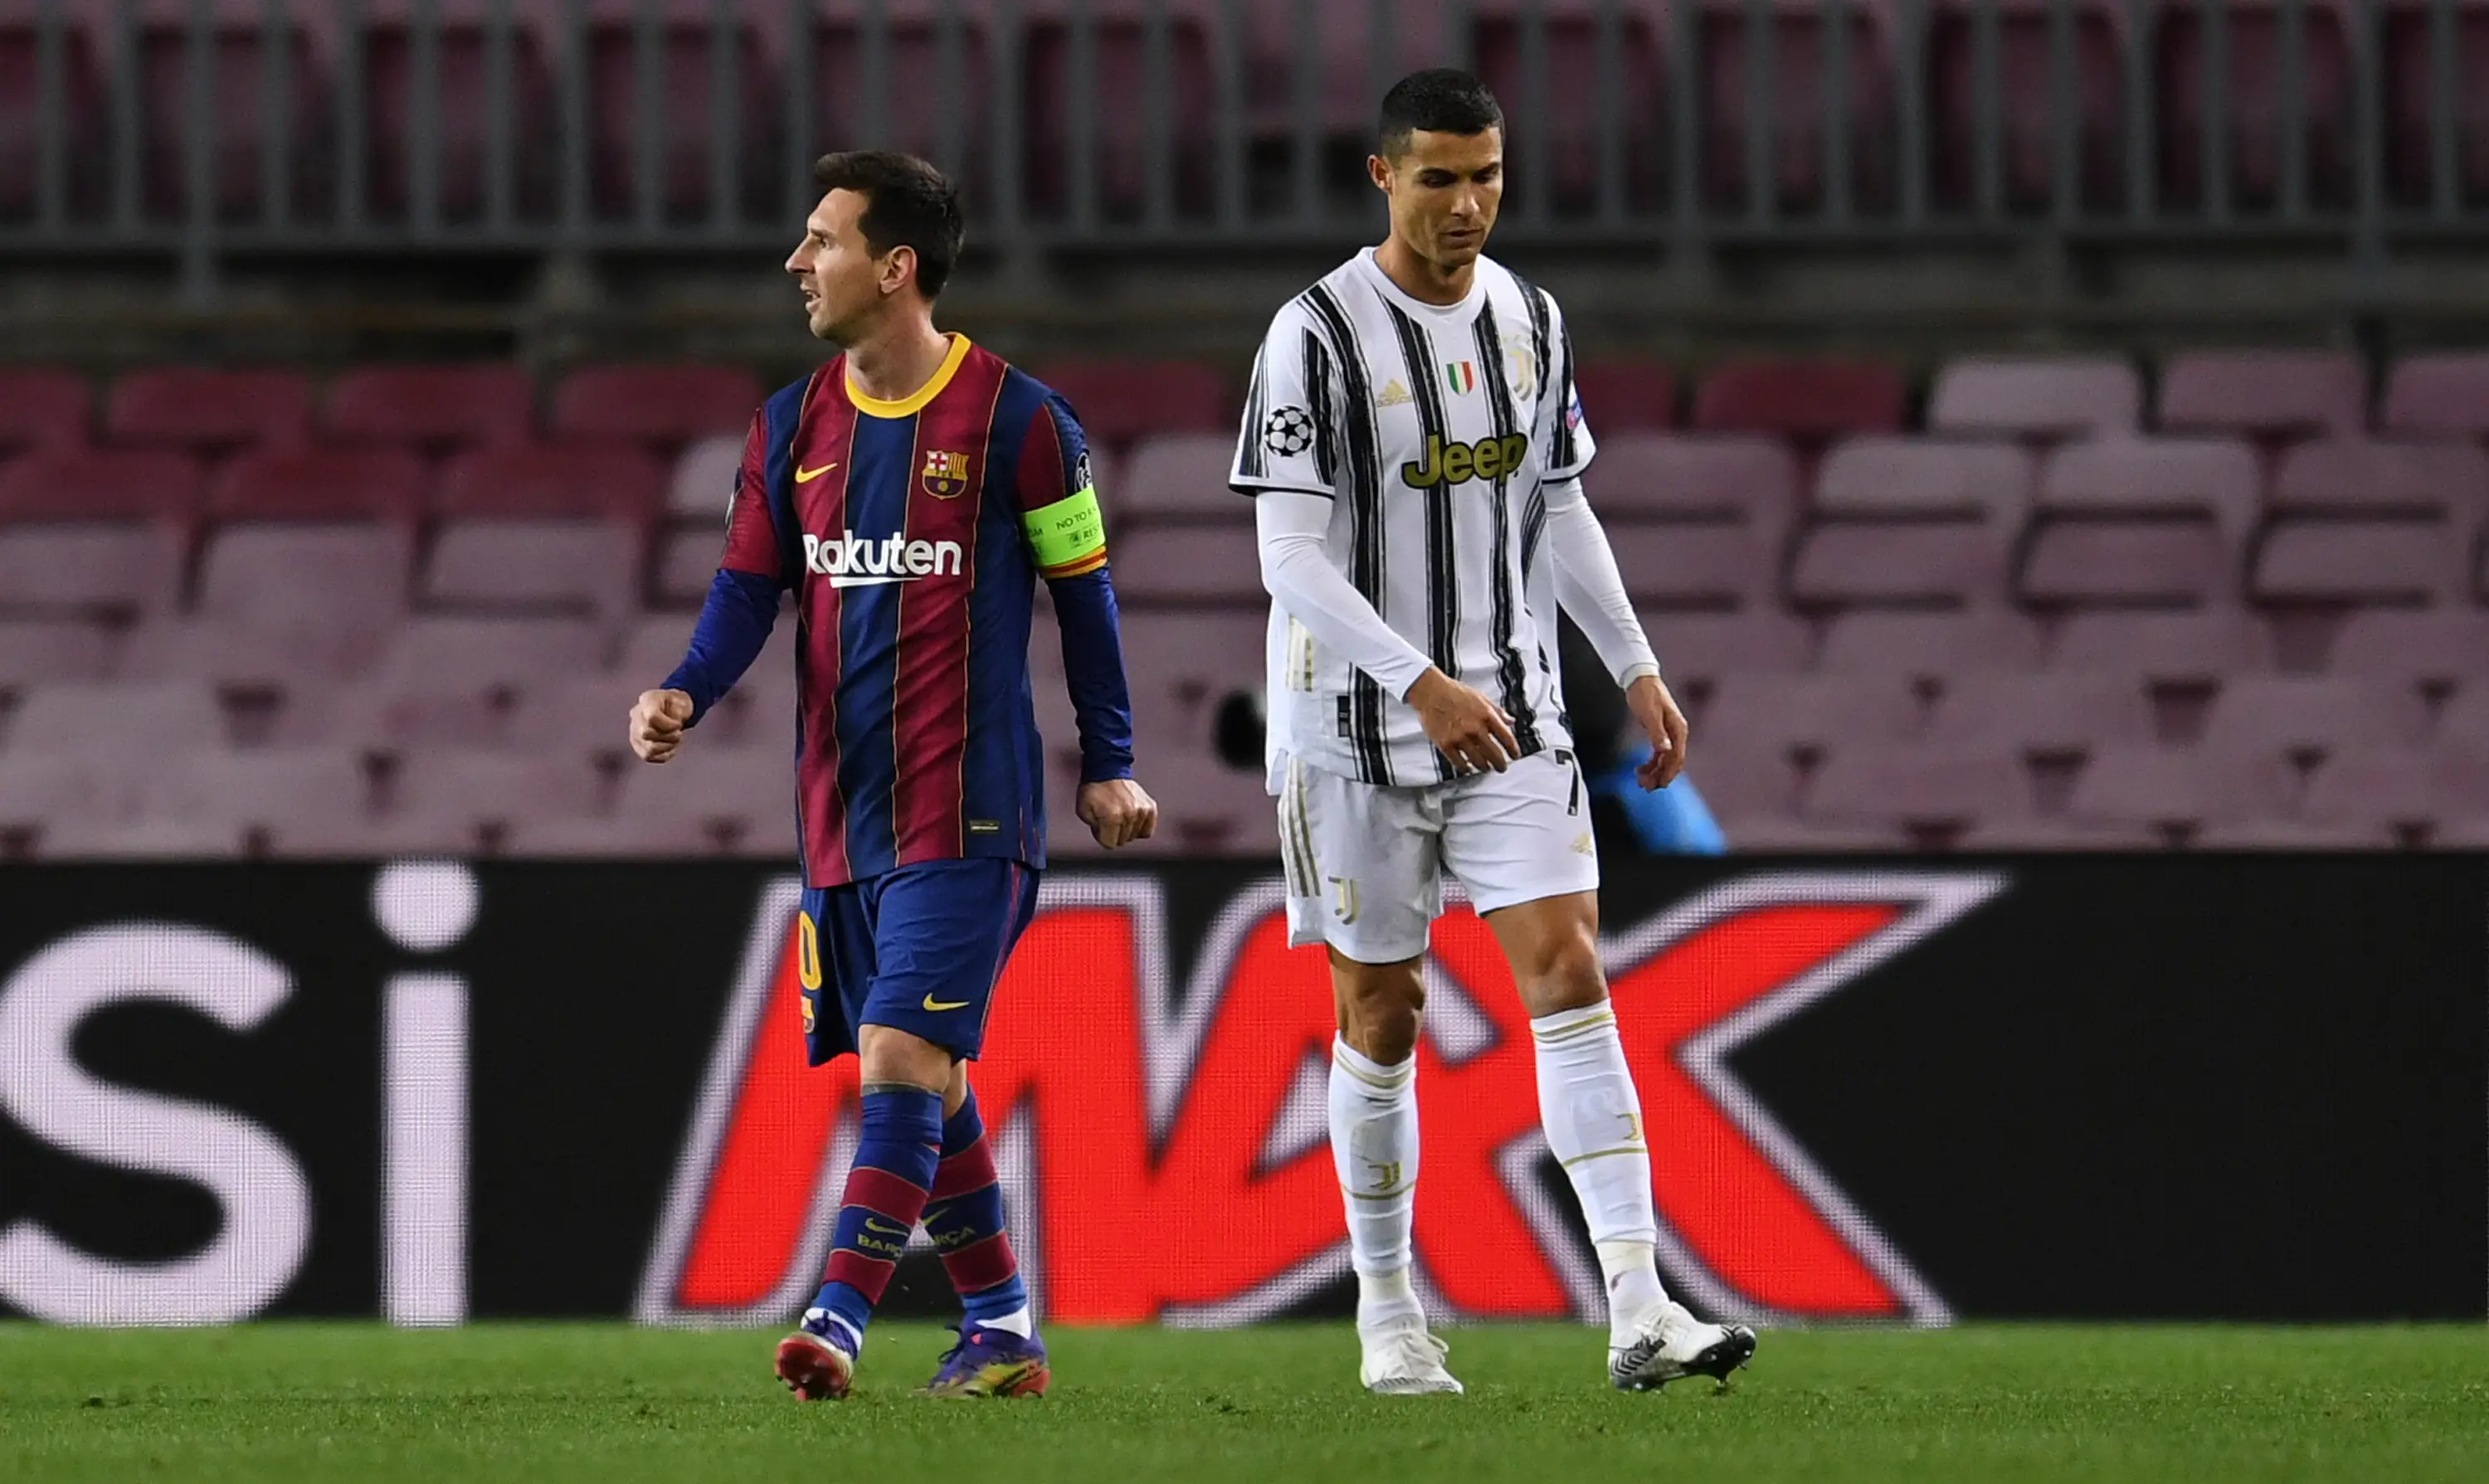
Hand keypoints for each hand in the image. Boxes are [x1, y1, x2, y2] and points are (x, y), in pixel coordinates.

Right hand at [630, 689, 694, 762]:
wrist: (672, 708)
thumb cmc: (676, 704)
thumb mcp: (682, 700)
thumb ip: (678, 711)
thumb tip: (673, 727)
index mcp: (647, 700)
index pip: (651, 717)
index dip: (668, 725)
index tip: (678, 725)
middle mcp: (636, 715)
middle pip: (645, 734)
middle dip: (668, 737)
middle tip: (678, 734)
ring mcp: (634, 731)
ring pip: (647, 748)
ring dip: (667, 747)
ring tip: (675, 741)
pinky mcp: (637, 744)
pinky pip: (648, 756)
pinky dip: (663, 755)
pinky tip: (670, 748)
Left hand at [1078, 778, 1158, 847]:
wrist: (1107, 770)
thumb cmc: (1095, 788)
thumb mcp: (1084, 811)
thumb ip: (1094, 828)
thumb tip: (1104, 836)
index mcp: (1112, 817)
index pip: (1110, 844)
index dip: (1102, 837)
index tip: (1101, 829)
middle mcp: (1129, 815)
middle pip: (1122, 841)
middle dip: (1113, 833)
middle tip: (1109, 821)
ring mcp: (1141, 811)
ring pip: (1135, 836)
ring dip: (1127, 830)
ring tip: (1120, 817)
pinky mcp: (1150, 807)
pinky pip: (1148, 829)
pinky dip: (1140, 828)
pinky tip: (1132, 821)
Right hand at [1406, 667, 1519, 773]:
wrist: (1430, 692)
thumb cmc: (1455, 693)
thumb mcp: (1481, 698)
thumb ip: (1497, 711)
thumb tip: (1510, 721)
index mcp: (1486, 716)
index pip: (1506, 738)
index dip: (1513, 750)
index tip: (1515, 756)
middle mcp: (1475, 728)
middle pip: (1494, 754)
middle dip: (1501, 764)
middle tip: (1502, 768)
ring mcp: (1460, 738)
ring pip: (1478, 761)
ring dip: (1484, 767)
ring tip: (1485, 768)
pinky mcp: (1445, 745)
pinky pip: (1459, 763)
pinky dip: (1465, 768)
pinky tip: (1468, 768)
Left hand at [1624, 673, 1688, 788]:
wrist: (1639, 678)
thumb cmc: (1646, 693)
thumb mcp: (1650, 714)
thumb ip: (1657, 733)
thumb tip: (1665, 750)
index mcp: (1678, 729)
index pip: (1677, 757)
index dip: (1669, 772)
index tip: (1660, 784)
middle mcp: (1676, 733)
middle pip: (1671, 761)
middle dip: (1660, 775)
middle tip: (1646, 787)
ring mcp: (1668, 733)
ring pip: (1664, 759)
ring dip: (1654, 772)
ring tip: (1641, 782)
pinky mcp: (1658, 732)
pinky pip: (1657, 754)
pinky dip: (1650, 763)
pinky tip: (1640, 769)